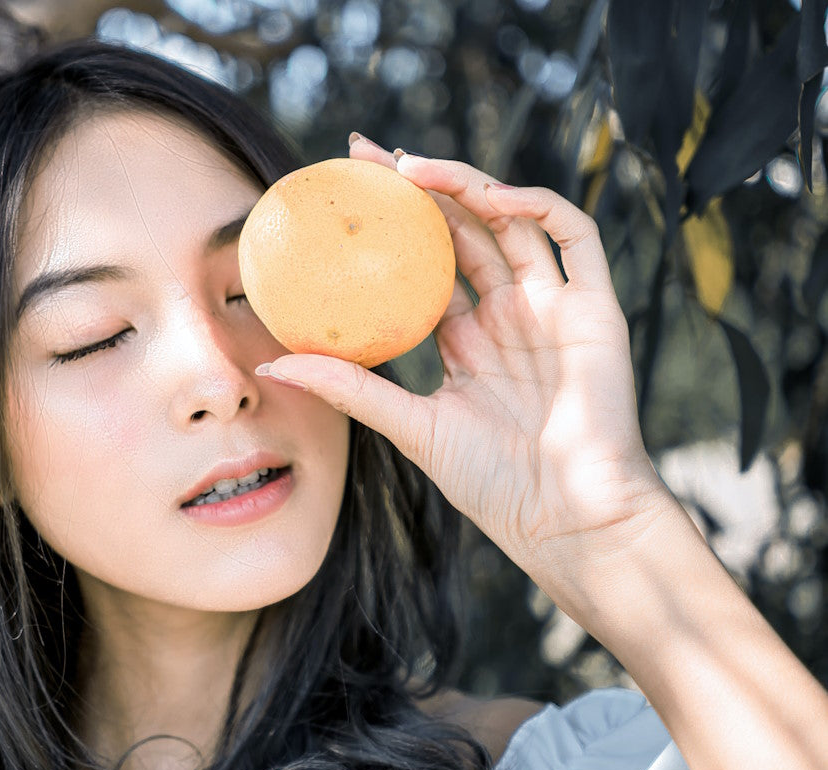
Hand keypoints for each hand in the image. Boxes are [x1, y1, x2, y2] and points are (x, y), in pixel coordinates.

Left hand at [259, 136, 669, 590]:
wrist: (566, 520)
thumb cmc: (492, 483)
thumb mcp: (408, 425)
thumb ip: (348, 388)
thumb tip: (269, 367)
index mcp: (468, 338)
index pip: (425, 264)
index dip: (389, 225)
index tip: (341, 190)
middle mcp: (509, 314)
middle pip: (463, 230)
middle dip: (418, 185)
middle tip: (364, 154)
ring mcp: (553, 307)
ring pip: (511, 221)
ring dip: (466, 185)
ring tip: (411, 167)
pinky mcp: (596, 309)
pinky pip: (575, 238)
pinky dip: (537, 207)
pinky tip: (491, 197)